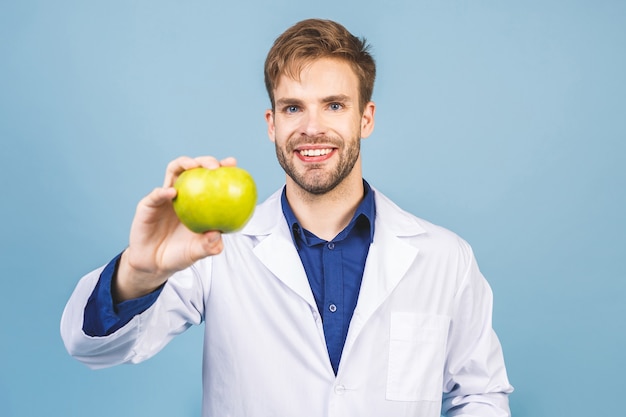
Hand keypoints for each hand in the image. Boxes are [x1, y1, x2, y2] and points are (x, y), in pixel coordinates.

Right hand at [114, 155, 236, 300]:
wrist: (153, 264)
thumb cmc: (179, 255)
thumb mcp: (197, 252)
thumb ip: (208, 246)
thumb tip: (218, 235)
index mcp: (198, 201)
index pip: (211, 179)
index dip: (223, 169)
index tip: (232, 163)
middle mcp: (183, 194)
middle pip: (193, 168)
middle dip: (205, 161)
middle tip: (215, 166)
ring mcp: (165, 197)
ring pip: (174, 171)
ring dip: (184, 163)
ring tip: (193, 167)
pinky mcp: (148, 205)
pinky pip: (156, 195)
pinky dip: (163, 192)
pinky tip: (172, 193)